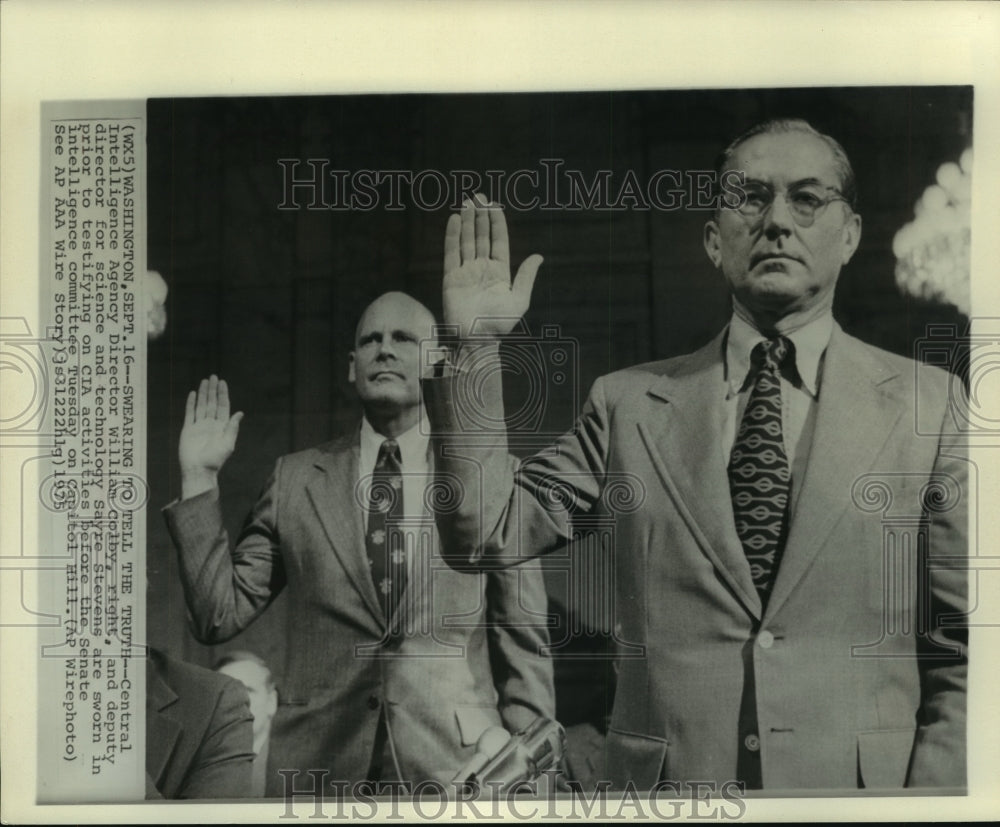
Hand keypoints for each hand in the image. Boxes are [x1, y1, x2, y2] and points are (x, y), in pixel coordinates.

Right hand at [178, 375, 242, 498]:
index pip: (222, 406)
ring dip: (202, 393)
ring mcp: (199, 426)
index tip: (222, 382)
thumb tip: (240, 413)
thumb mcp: (228, 443)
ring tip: (204, 381)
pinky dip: (191, 403)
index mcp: (222, 427)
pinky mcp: (188, 430)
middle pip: (212, 403)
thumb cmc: (215, 460)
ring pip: (201, 405)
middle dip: (212, 390)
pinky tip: (193, 394)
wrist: (198, 470)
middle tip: (213, 376)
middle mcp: (211, 424)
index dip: (222, 394)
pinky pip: (189, 413)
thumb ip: (232, 428)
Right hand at [443, 194, 542, 338]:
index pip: (498, 241)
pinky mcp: (451, 278)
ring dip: (467, 221)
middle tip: (479, 196)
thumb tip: (538, 256)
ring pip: (466, 241)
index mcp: (500, 272)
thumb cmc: (500, 324)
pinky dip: (452, 236)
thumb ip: (527, 277)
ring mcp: (466, 272)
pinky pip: (451, 253)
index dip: (496, 223)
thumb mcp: (520, 300)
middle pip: (481, 237)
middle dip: (480, 217)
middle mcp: (482, 269)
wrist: (477, 339)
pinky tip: (454, 220)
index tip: (494, 206)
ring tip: (467, 202)